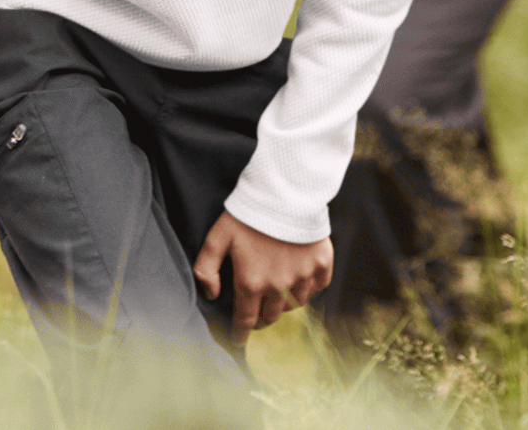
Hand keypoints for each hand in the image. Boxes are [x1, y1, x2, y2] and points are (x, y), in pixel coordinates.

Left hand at [192, 209, 331, 340]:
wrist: (285, 189)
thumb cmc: (248, 212)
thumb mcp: (218, 236)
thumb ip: (206, 267)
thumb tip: (211, 294)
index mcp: (251, 282)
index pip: (245, 320)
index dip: (239, 333)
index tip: (237, 339)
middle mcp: (278, 286)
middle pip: (270, 317)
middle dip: (260, 320)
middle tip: (256, 315)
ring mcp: (302, 276)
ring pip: (293, 305)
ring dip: (283, 304)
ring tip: (276, 295)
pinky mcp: (321, 263)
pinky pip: (318, 287)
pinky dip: (310, 288)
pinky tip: (302, 281)